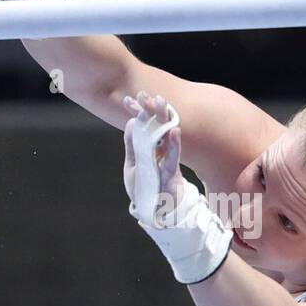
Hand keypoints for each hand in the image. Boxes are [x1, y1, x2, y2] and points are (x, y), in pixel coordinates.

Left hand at [122, 91, 184, 223]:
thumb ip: (132, 146)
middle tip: (146, 94)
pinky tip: (174, 130)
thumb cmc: (145, 188)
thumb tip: (131, 123)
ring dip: (164, 120)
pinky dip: (175, 144)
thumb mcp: (132, 166)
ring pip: (166, 136)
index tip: (130, 99)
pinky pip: (174, 156)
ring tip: (162, 103)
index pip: (143, 125)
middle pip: (156, 126)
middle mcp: (158, 149)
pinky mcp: (173, 171)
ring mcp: (167, 158)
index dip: (138, 112)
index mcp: (147, 147)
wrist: (155, 210)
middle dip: (151, 110)